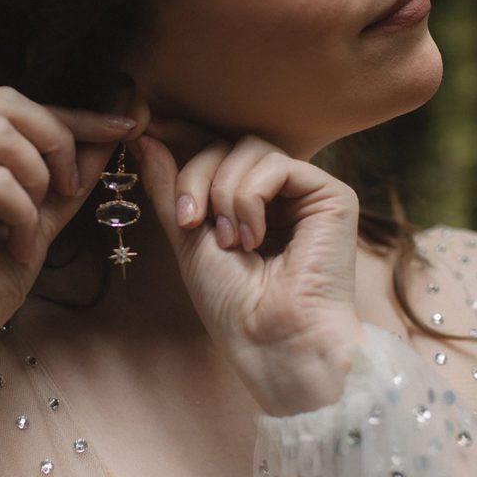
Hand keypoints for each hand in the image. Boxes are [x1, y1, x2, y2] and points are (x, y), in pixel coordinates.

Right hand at [0, 87, 135, 379]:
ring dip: (36, 178)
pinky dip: (19, 211)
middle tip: (72, 187)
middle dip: (58, 137)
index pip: (9, 108)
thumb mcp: (34, 221)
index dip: (69, 116)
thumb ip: (65, 178)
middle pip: (5, 102)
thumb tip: (112, 133)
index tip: (124, 125)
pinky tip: (16, 247)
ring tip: (33, 225)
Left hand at [135, 133, 366, 413]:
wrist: (271, 340)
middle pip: (227, 144)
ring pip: (249, 148)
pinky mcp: (332, 196)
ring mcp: (307, 192)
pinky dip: (250, 197)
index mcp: (249, 201)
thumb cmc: (232, 303)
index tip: (143, 136)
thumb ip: (169, 188)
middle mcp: (281, 192)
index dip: (181, 138)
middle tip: (188, 221)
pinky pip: (277, 165)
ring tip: (227, 241)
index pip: (214, 149)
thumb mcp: (187, 237)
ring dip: (223, 192)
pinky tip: (251, 238)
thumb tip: (143, 139)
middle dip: (196, 176)